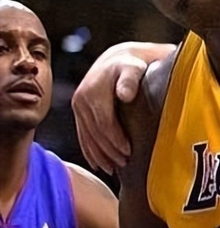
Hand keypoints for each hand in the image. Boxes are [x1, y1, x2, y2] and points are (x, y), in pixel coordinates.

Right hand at [71, 42, 152, 172]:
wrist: (118, 59)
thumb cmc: (132, 66)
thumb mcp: (133, 68)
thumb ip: (130, 80)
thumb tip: (125, 95)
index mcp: (93, 91)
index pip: (104, 123)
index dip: (115, 140)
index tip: (129, 152)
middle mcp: (81, 99)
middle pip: (95, 133)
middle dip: (109, 151)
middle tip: (124, 164)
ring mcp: (78, 106)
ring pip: (87, 137)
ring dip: (99, 155)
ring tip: (113, 168)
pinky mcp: (78, 111)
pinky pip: (82, 135)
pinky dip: (90, 151)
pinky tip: (98, 164)